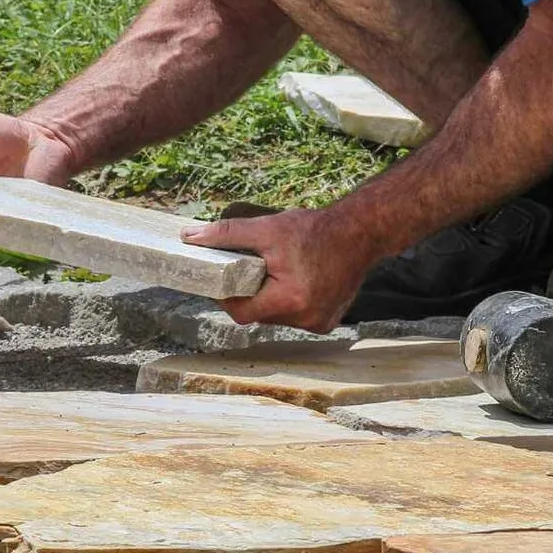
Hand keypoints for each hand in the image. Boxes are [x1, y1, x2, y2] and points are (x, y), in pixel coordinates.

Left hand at [180, 209, 371, 332]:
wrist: (361, 233)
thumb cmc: (315, 230)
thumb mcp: (267, 228)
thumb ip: (227, 235)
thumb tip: (191, 238)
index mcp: (289, 300)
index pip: (241, 312)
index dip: (228, 297)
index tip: (223, 280)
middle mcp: (306, 319)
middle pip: (260, 316)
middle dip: (251, 295)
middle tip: (251, 271)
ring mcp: (319, 324)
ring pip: (278, 317)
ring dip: (271, 300)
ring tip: (277, 274)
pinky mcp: (328, 322)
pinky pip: (297, 317)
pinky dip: (291, 303)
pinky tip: (298, 282)